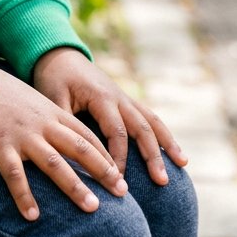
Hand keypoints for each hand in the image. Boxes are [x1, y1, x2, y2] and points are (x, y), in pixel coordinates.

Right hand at [0, 65, 127, 221]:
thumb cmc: (2, 93)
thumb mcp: (33, 100)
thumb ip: (50, 118)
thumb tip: (69, 140)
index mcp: (51, 112)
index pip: (86, 135)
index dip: (105, 157)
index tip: (121, 176)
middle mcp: (42, 124)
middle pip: (79, 149)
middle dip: (103, 171)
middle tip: (122, 193)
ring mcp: (22, 135)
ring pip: (55, 163)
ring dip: (75, 187)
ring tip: (93, 208)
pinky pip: (14, 175)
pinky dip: (24, 196)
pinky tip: (33, 216)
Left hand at [32, 48, 187, 184]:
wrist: (59, 55)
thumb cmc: (54, 79)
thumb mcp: (53, 98)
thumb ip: (63, 124)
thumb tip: (69, 157)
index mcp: (101, 96)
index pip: (116, 133)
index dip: (118, 159)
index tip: (118, 181)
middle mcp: (118, 96)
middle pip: (142, 127)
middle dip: (152, 155)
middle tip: (162, 182)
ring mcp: (124, 97)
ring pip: (152, 120)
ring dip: (167, 142)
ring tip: (183, 164)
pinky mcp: (125, 100)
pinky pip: (149, 116)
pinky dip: (163, 132)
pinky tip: (174, 150)